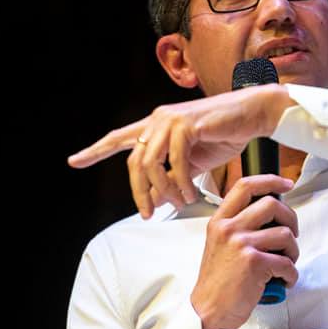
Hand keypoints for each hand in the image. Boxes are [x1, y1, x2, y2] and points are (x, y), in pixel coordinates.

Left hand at [67, 84, 294, 218]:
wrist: (253, 115)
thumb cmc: (225, 135)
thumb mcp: (193, 164)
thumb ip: (172, 179)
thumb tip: (154, 201)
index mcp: (156, 125)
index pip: (119, 138)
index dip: (96, 150)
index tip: (74, 161)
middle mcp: (158, 119)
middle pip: (135, 163)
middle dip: (139, 192)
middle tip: (148, 213)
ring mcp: (170, 120)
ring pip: (152, 164)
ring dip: (164, 190)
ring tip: (179, 203)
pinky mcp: (187, 125)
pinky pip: (176, 162)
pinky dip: (182, 182)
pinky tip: (190, 193)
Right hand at [190, 174, 298, 328]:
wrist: (206, 310)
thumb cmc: (216, 282)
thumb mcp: (219, 244)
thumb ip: (238, 227)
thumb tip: (270, 216)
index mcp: (220, 221)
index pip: (245, 186)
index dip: (270, 181)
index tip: (286, 184)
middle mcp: (229, 228)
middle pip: (273, 205)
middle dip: (291, 220)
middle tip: (291, 235)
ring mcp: (241, 244)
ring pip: (285, 234)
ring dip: (294, 251)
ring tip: (286, 263)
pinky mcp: (254, 263)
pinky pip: (287, 262)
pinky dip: (291, 274)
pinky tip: (284, 280)